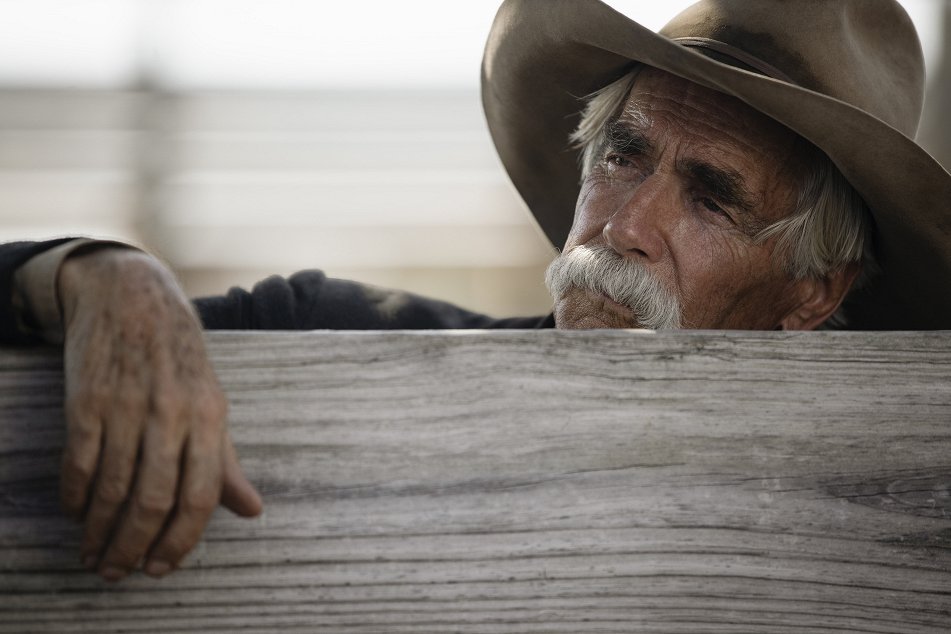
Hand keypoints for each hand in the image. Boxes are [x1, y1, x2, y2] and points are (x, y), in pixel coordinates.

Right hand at [55, 247, 261, 580]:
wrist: (131, 295)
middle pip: (154, 500)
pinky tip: (76, 514)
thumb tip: (253, 510)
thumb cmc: (178, 358)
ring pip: (113, 489)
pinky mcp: (87, 400)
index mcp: (210, 416)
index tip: (161, 568)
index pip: (201, 494)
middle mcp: (171, 414)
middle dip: (134, 547)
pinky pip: (80, 463)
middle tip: (118, 572)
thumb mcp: (212, 402)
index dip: (182, 539)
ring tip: (93, 554)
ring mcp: (127, 406)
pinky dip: (75, 497)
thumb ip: (226, 460)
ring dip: (99, 531)